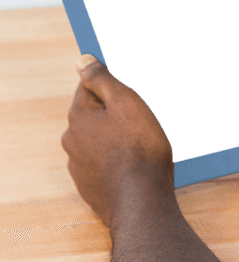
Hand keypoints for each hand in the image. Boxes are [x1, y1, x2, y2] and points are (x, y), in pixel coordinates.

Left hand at [61, 55, 174, 227]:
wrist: (142, 201)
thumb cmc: (139, 149)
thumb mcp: (126, 103)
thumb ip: (102, 79)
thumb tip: (82, 60)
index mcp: (78, 116)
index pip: (89, 87)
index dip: (112, 88)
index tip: (131, 95)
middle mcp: (72, 141)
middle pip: (94, 116)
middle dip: (114, 115)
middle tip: (142, 119)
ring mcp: (80, 167)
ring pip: (98, 142)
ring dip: (115, 139)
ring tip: (142, 145)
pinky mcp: (91, 187)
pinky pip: (103, 165)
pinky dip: (116, 162)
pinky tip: (136, 165)